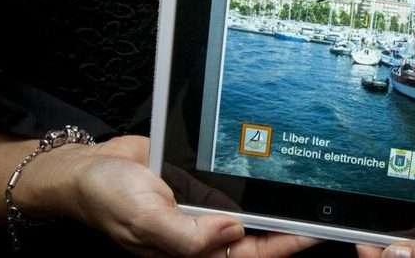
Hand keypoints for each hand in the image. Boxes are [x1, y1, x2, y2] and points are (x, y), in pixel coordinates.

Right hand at [17, 135, 315, 256]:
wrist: (89, 167)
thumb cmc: (108, 198)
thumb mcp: (144, 219)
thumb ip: (187, 234)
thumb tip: (233, 231)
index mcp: (192, 251)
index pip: (248, 254)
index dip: (283, 246)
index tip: (315, 231)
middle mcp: (202, 232)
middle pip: (256, 235)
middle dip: (289, 226)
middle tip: (324, 207)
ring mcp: (203, 208)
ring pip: (248, 210)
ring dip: (274, 202)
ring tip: (308, 187)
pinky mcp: (201, 183)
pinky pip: (232, 184)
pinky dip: (252, 179)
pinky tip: (272, 166)